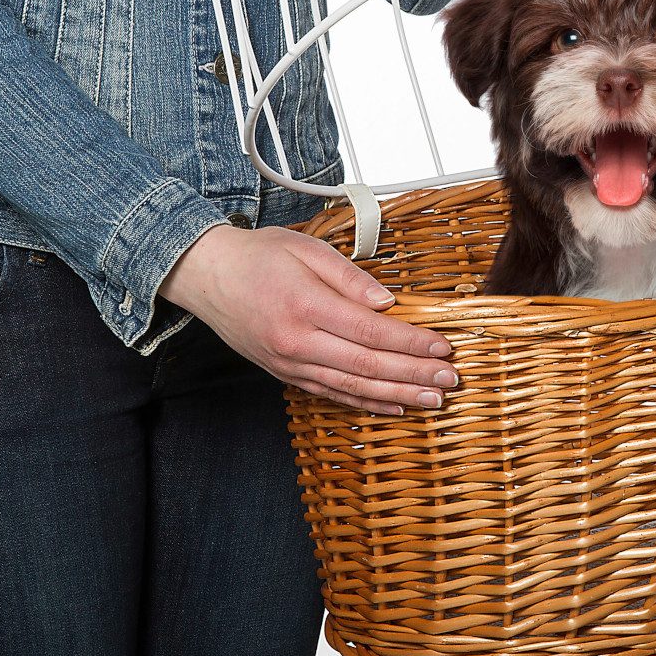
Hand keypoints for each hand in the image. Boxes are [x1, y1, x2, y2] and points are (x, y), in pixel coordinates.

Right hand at [161, 223, 457, 415]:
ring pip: (352, 387)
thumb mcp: (306, 249)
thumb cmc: (257, 255)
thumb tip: (388, 302)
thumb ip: (350, 277)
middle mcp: (296, 341)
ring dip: (398, 395)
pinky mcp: (285, 374)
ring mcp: (289, 363)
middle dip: (414, 375)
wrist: (205, 276)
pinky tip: (394, 406)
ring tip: (433, 401)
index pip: (370, 332)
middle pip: (367, 366)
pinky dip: (366, 403)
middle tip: (450, 380)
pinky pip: (332, 394)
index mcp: (305, 305)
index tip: (443, 346)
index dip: (411, 342)